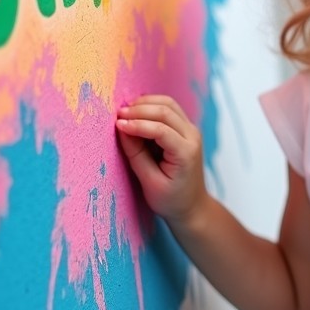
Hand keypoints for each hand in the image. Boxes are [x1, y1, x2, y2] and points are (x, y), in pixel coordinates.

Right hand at [116, 95, 207, 223]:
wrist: (191, 205)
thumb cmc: (170, 199)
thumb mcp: (149, 182)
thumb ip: (136, 155)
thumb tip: (122, 129)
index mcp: (186, 152)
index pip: (161, 129)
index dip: (137, 124)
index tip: (117, 125)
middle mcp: (192, 136)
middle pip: (166, 110)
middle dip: (140, 109)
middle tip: (117, 115)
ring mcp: (191, 130)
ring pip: (168, 104)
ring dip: (145, 104)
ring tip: (124, 113)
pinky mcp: (185, 129)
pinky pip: (169, 110)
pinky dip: (151, 107)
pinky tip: (135, 113)